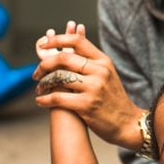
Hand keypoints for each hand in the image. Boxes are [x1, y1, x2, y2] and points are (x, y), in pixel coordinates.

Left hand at [33, 27, 139, 147]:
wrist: (127, 123)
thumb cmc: (112, 99)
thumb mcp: (107, 74)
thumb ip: (90, 61)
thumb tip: (68, 47)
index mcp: (103, 61)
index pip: (77, 41)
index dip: (56, 40)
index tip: (43, 44)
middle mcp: (100, 71)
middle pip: (63, 58)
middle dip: (44, 65)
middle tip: (36, 74)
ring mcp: (94, 88)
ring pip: (58, 77)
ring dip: (43, 83)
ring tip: (39, 88)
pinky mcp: (87, 105)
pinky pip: (58, 97)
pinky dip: (45, 99)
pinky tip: (41, 101)